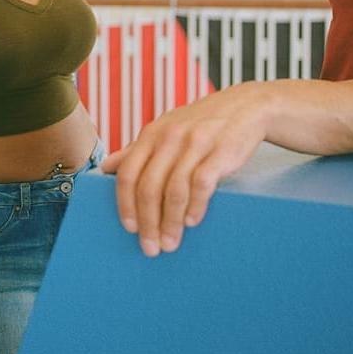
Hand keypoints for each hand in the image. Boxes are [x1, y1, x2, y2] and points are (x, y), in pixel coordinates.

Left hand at [101, 84, 269, 256]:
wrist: (246, 106)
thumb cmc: (200, 123)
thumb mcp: (165, 129)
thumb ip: (137, 149)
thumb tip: (106, 167)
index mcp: (152, 134)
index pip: (129, 173)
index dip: (125, 204)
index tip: (130, 228)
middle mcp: (170, 137)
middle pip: (149, 187)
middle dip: (148, 223)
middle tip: (151, 247)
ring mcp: (196, 143)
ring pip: (175, 190)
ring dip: (171, 222)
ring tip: (170, 243)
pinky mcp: (221, 151)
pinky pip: (203, 184)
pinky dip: (195, 207)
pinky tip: (192, 222)